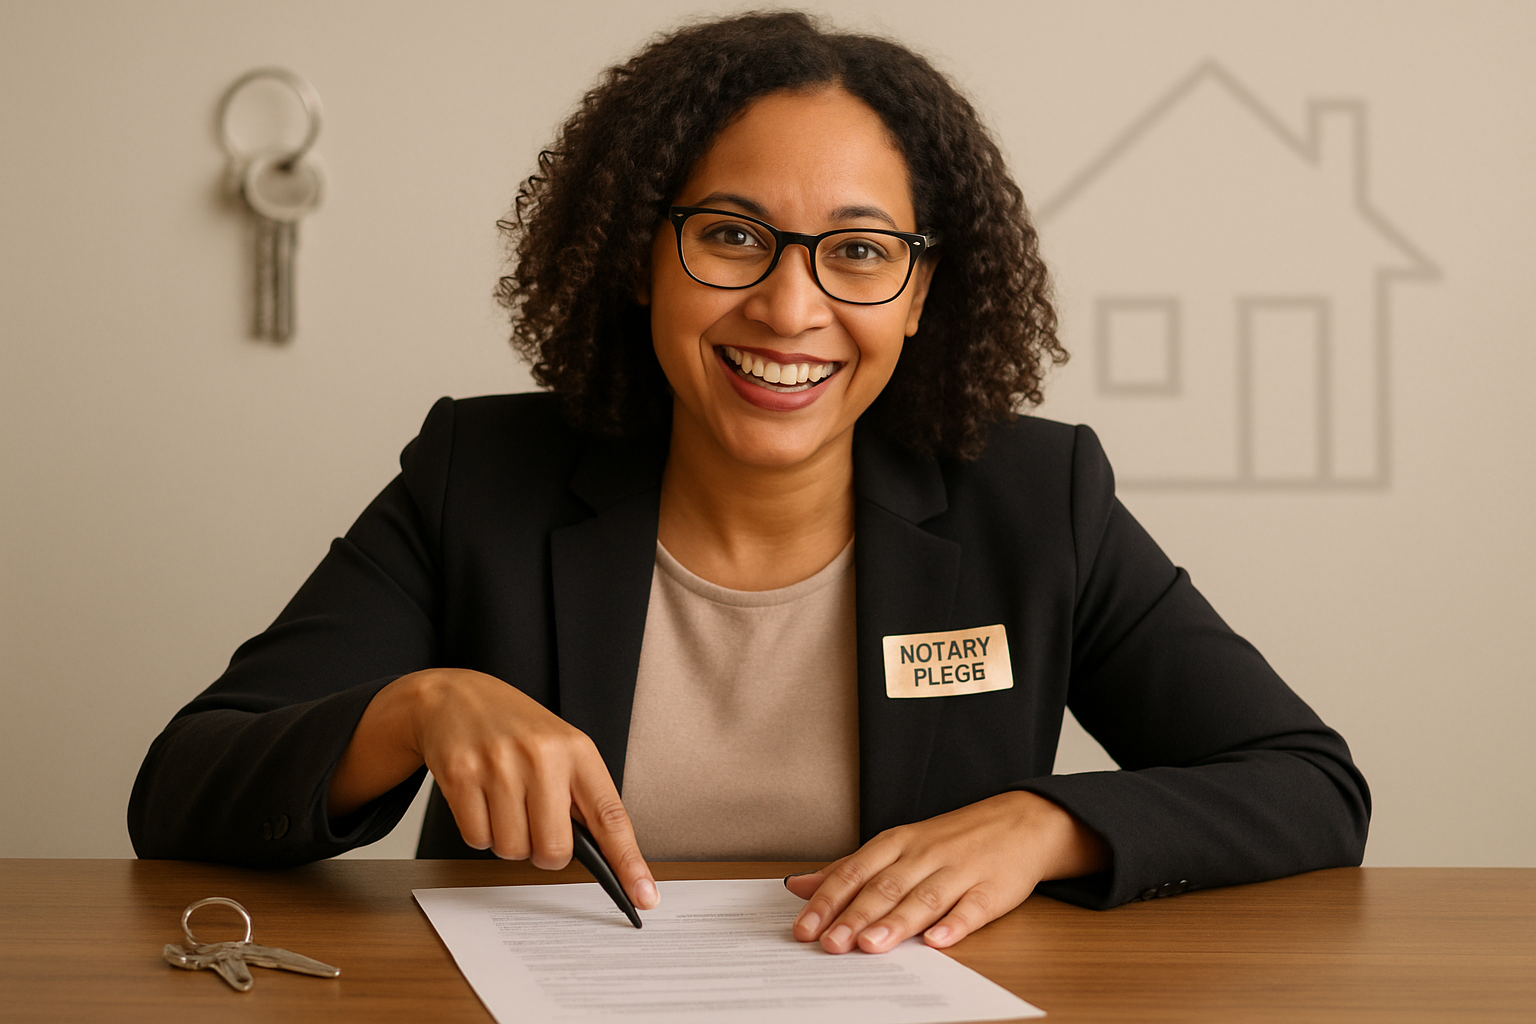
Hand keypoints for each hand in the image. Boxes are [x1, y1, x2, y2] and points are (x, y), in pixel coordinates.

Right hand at [328, 668, 658, 909]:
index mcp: (577, 750)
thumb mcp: (561, 747)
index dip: (628, 862)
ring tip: (504, 801)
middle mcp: (542, 755)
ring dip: (508, 840)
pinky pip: (477, 839)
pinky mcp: (461, 774)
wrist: (457, 697)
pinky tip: (480, 798)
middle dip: (543, 851)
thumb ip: (581, 795)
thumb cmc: (517, 730)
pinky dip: (479, 831)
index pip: (611, 816)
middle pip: (553, 850)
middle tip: (534, 821)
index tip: (644, 896)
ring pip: (511, 849)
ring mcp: (499, 764)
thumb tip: (604, 857)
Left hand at [784, 791, 1107, 953]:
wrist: (1020, 821)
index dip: (828, 900)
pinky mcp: (992, 889)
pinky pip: (972, 908)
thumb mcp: (897, 845)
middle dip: (855, 916)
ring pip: (924, 898)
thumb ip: (851, 868)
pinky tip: (937, 942)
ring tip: (871, 945)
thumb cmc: (951, 839)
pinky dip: (955, 924)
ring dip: (897, 923)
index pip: (855, 871)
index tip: (804, 927)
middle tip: (831, 944)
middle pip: (885, 887)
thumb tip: (800, 886)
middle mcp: (924, 855)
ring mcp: (959, 871)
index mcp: (897, 843)